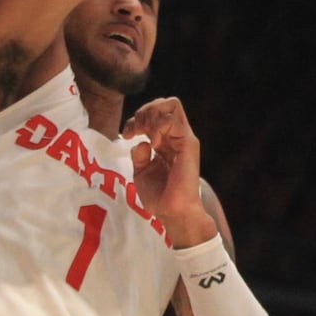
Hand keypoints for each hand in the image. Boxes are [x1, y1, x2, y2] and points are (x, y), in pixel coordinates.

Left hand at [122, 97, 216, 244]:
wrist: (172, 212)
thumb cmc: (159, 196)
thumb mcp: (141, 172)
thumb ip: (139, 155)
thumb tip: (139, 142)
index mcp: (166, 142)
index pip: (155, 113)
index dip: (137, 117)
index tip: (126, 134)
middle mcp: (177, 137)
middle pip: (164, 103)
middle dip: (144, 111)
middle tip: (134, 130)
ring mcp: (184, 138)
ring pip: (171, 104)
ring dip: (151, 114)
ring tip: (143, 132)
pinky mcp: (188, 144)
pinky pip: (174, 119)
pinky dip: (158, 126)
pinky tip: (152, 143)